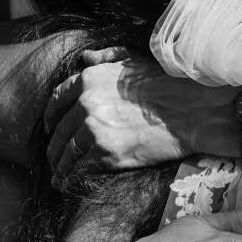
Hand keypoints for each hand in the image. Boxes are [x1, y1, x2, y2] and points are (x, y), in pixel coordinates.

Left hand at [45, 48, 236, 178]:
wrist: (192, 109)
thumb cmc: (168, 83)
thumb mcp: (134, 59)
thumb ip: (106, 56)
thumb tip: (84, 58)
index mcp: (89, 79)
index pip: (57, 100)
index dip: (51, 116)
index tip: (50, 128)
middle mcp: (86, 103)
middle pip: (59, 130)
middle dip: (53, 146)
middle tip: (52, 158)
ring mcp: (94, 129)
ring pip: (67, 152)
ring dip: (60, 166)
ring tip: (58, 176)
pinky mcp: (107, 153)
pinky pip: (80, 168)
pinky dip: (71, 178)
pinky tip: (69, 184)